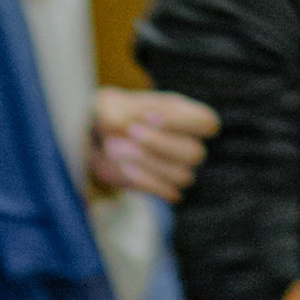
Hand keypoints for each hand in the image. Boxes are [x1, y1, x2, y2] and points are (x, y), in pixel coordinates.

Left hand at [88, 87, 217, 202]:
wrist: (92, 139)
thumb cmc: (108, 114)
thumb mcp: (114, 107)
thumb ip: (129, 116)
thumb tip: (140, 129)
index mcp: (181, 114)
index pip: (208, 123)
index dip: (185, 123)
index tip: (150, 117)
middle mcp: (184, 141)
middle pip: (195, 153)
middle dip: (159, 144)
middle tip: (129, 131)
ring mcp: (176, 167)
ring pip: (183, 175)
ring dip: (148, 164)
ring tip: (116, 149)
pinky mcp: (162, 186)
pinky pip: (169, 192)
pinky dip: (144, 181)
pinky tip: (123, 167)